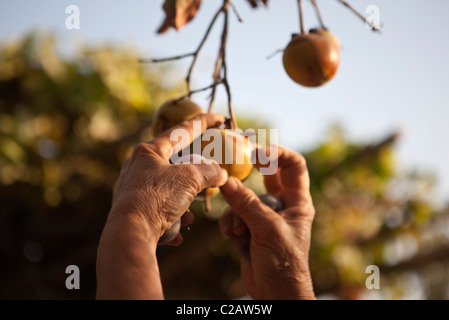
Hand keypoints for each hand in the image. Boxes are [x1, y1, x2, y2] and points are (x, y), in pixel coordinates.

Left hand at [96, 113, 227, 298]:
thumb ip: (209, 171)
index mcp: (149, 151)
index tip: (219, 118)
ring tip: (188, 214)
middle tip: (206, 176)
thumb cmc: (157, 199)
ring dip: (183, 201)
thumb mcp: (190, 179)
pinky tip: (176, 230)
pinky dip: (172, 217)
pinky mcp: (134, 208)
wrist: (130, 233)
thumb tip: (220, 173)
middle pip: (175, 162)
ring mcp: (134, 187)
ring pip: (169, 189)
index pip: (183, 130)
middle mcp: (138, 166)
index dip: (204, 122)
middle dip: (193, 173)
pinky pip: (160, 208)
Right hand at [219, 146, 315, 299]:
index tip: (256, 152)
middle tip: (232, 163)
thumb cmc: (284, 263)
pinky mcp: (248, 230)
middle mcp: (281, 206)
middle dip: (248, 174)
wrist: (274, 294)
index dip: (277, 154)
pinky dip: (230, 226)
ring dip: (235, 214)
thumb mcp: (267, 229)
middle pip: (265, 178)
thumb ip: (245, 203)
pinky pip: (233, 217)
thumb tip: (225, 181)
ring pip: (243, 200)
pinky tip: (233, 238)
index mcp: (297, 202)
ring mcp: (263, 218)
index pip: (293, 166)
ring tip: (238, 231)